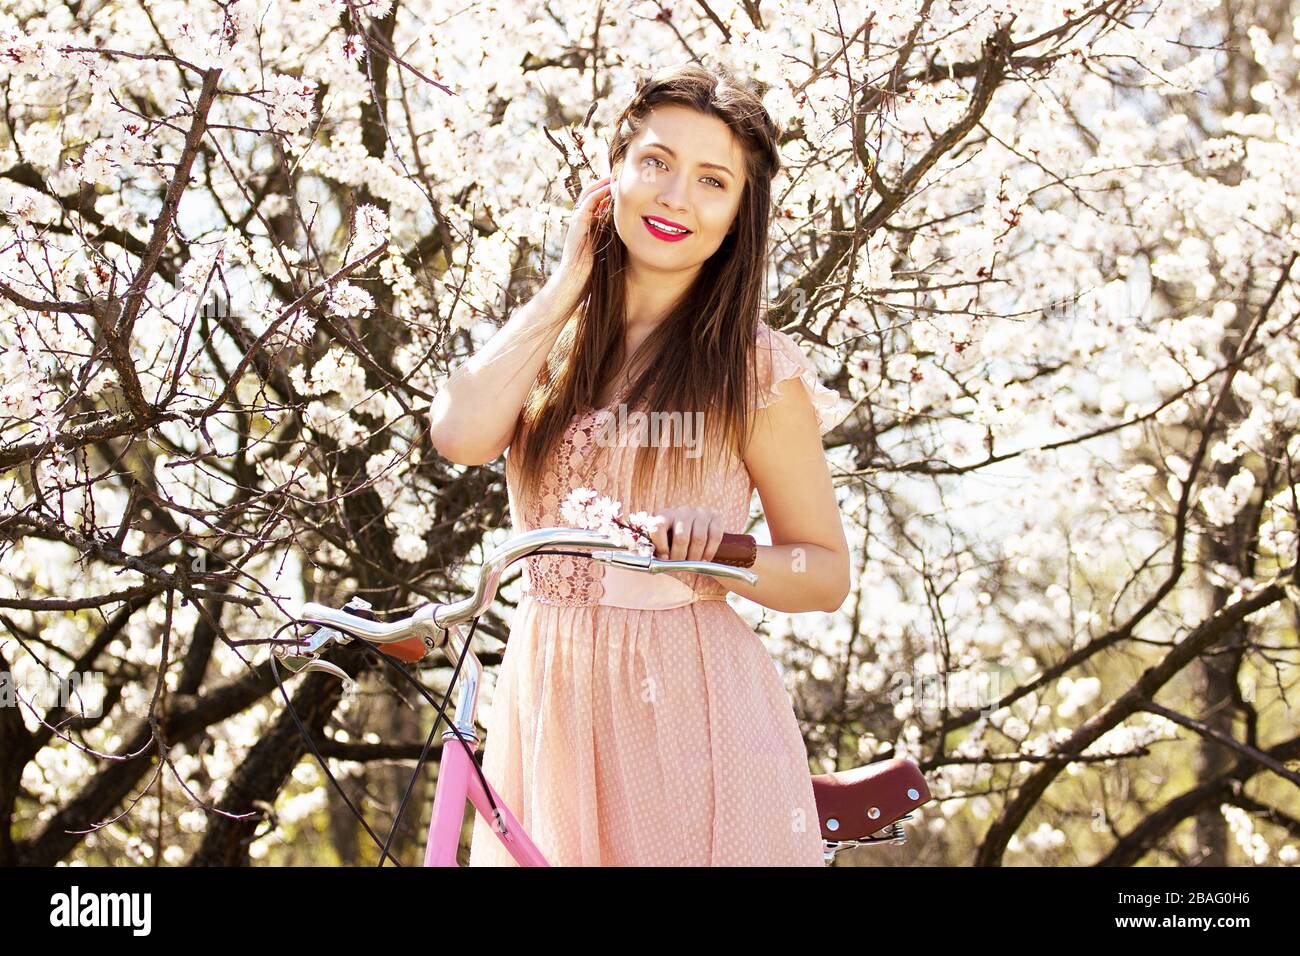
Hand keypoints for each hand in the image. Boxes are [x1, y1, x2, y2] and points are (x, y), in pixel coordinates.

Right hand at [553, 174, 612, 295]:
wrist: (573, 282)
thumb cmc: (591, 271)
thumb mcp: (606, 249)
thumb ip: (613, 236)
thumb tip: (632, 230)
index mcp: (588, 225)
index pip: (598, 200)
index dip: (609, 190)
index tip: (624, 183)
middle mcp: (581, 220)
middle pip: (592, 193)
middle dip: (605, 182)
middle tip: (620, 173)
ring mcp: (577, 222)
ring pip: (588, 195)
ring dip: (601, 183)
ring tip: (615, 175)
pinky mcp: (576, 227)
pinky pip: (586, 205)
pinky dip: (597, 195)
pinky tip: (608, 189)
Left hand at [648, 507, 725, 561]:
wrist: (696, 527)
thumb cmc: (675, 538)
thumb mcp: (664, 540)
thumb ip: (658, 550)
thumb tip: (657, 564)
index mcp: (665, 515)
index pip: (658, 528)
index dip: (661, 546)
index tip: (664, 559)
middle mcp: (682, 511)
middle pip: (681, 538)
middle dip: (680, 557)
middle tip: (679, 567)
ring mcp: (700, 513)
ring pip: (699, 539)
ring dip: (695, 558)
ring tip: (691, 566)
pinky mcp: (715, 517)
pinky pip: (715, 537)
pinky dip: (709, 552)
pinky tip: (704, 560)